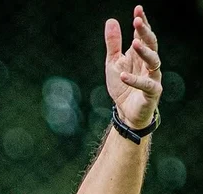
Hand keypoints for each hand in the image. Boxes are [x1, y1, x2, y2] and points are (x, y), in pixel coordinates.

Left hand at [104, 5, 162, 128]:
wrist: (126, 112)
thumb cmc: (122, 86)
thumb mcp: (113, 62)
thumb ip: (113, 44)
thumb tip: (111, 20)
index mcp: (140, 54)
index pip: (143, 35)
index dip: (142, 22)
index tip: (138, 9)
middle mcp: (149, 63)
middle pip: (151, 44)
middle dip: (144, 32)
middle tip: (137, 21)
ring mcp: (152, 77)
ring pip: (154, 61)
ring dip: (144, 52)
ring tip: (134, 43)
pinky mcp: (152, 92)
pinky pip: (146, 84)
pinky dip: (134, 80)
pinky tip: (123, 75)